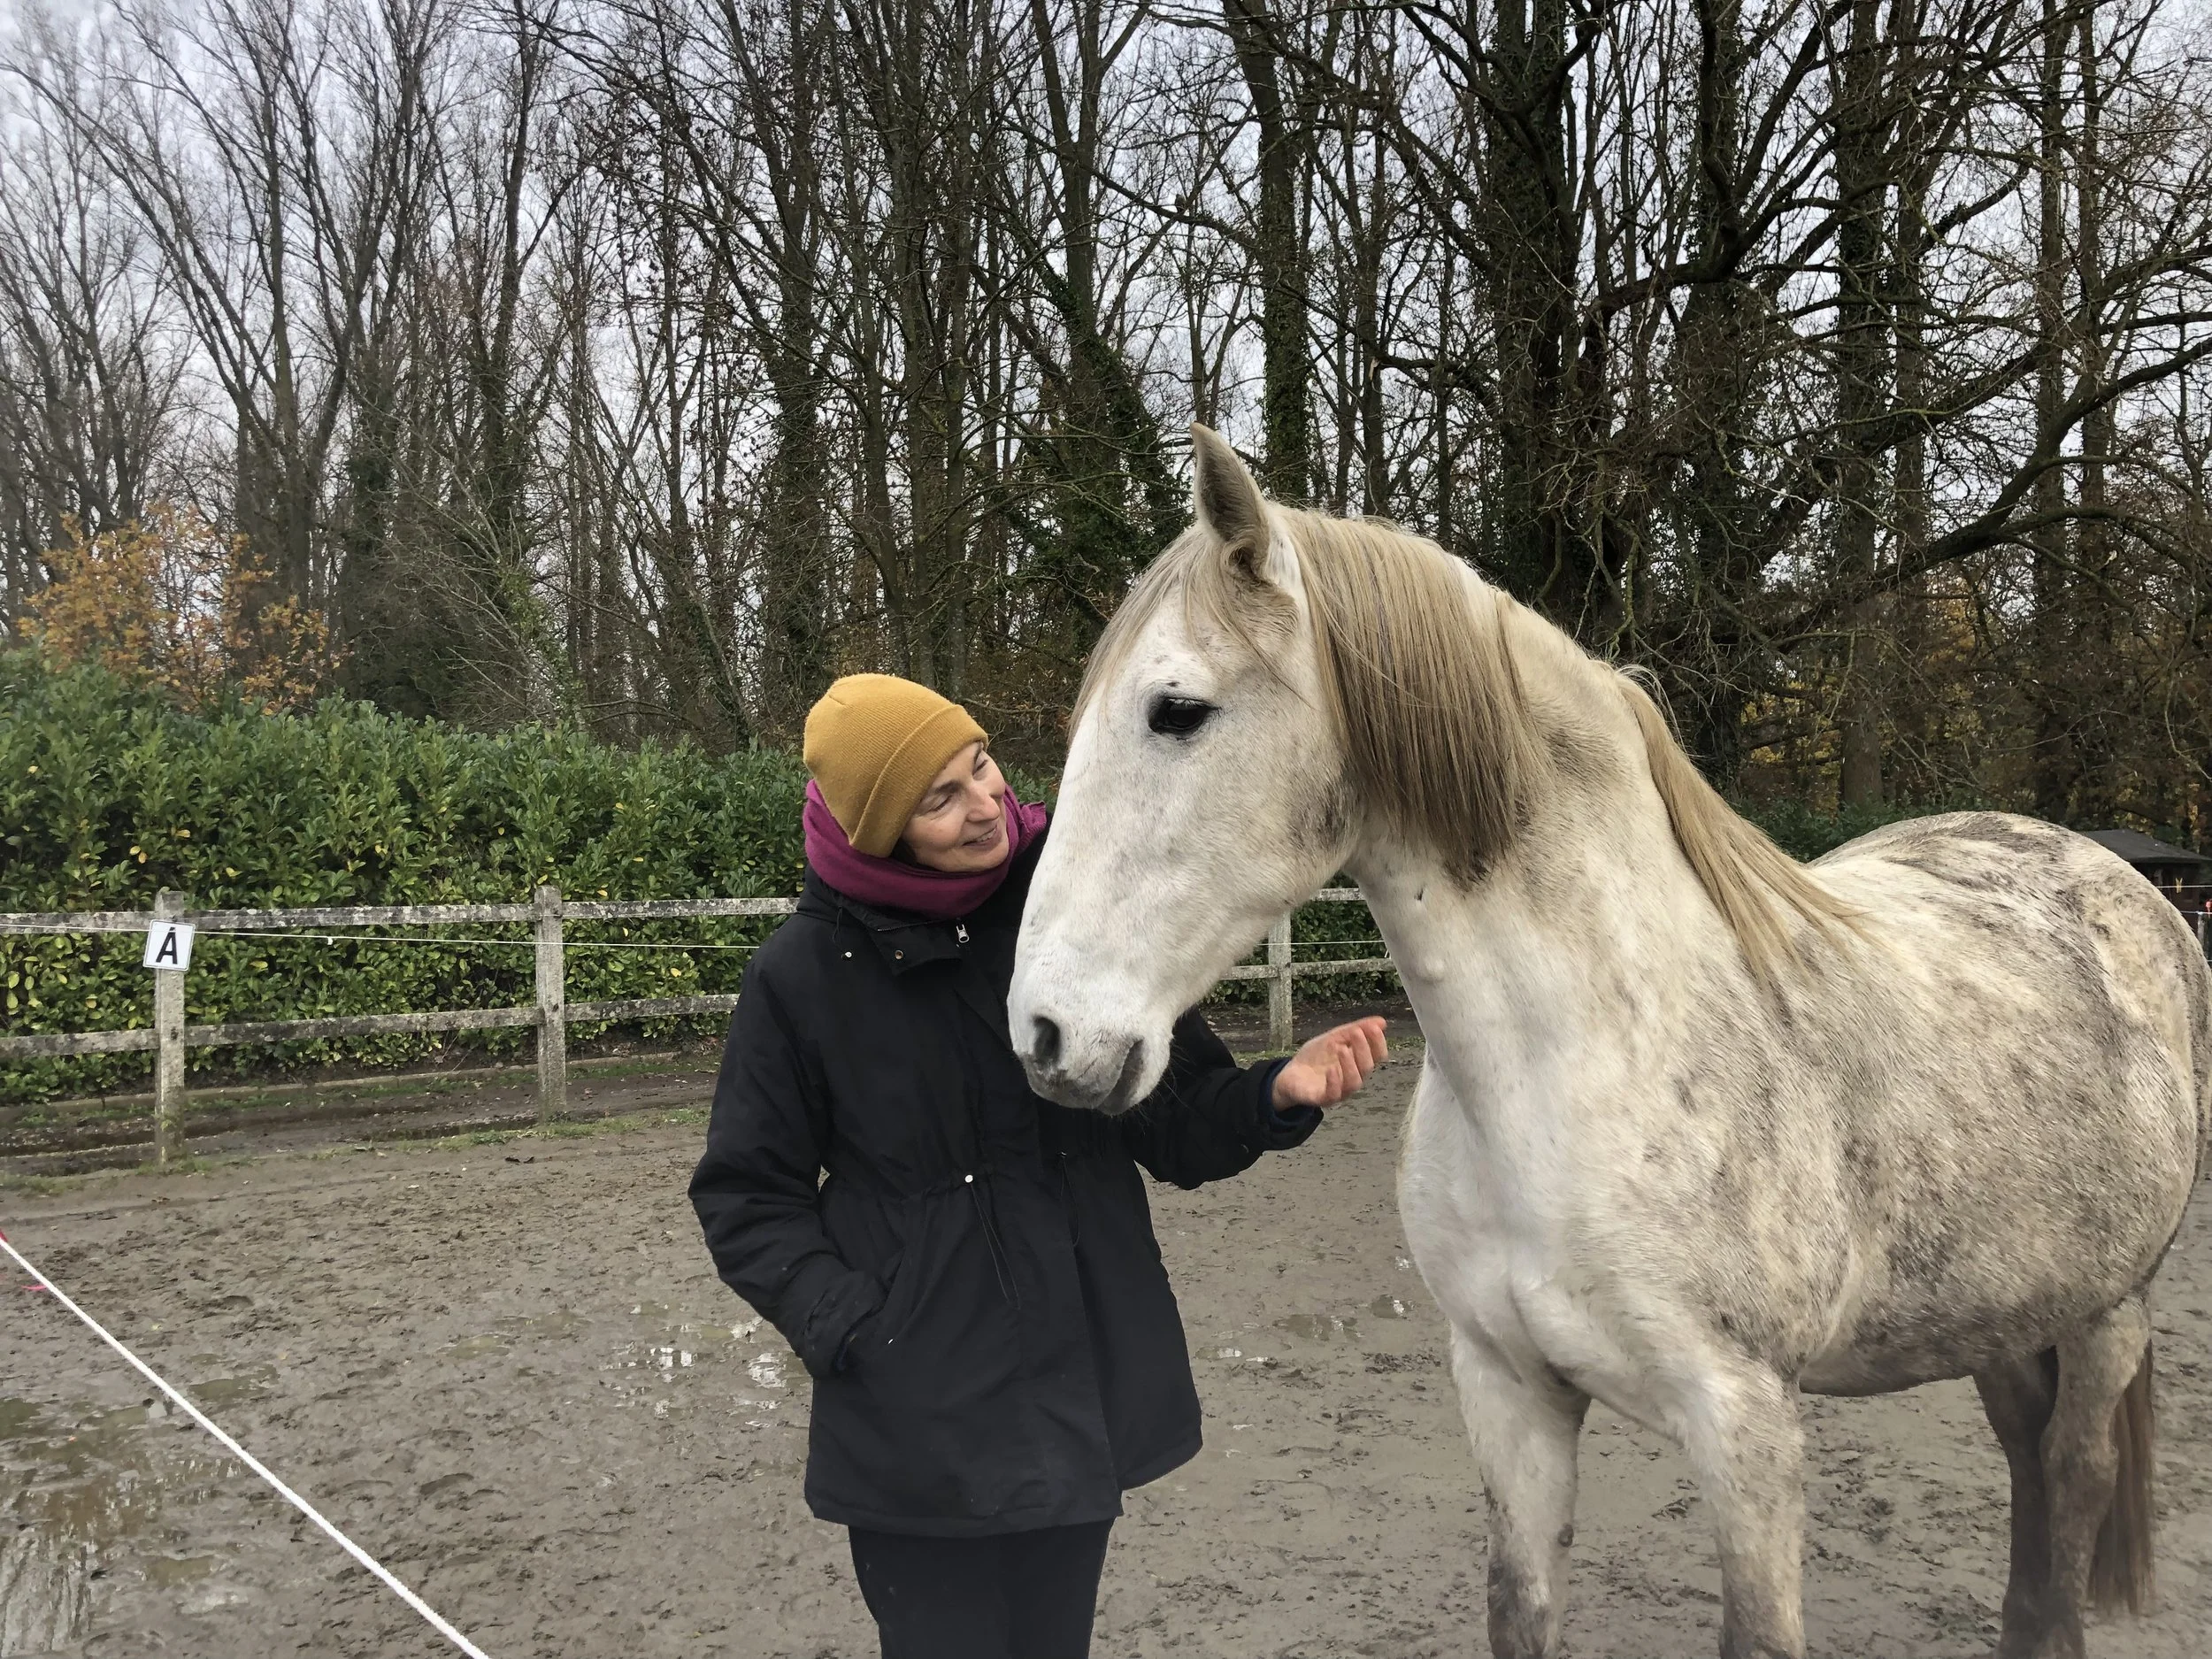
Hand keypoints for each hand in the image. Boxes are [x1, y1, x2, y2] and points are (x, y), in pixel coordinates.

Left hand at [1272, 1016, 1387, 1108]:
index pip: (1377, 1055)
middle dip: (1364, 1049)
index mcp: (1358, 1063)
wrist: (1290, 1074)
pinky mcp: (1322, 1099)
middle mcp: (1353, 1078)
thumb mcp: (1333, 1038)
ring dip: (1350, 1065)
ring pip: (1354, 1083)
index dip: (1378, 1042)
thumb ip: (1354, 1030)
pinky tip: (1331, 1069)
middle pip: (1367, 1067)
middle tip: (1357, 1033)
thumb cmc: (1315, 1058)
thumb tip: (1382, 1021)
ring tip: (1342, 1049)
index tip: (1374, 1028)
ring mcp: (1339, 1090)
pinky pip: (1334, 1095)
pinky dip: (1335, 1082)